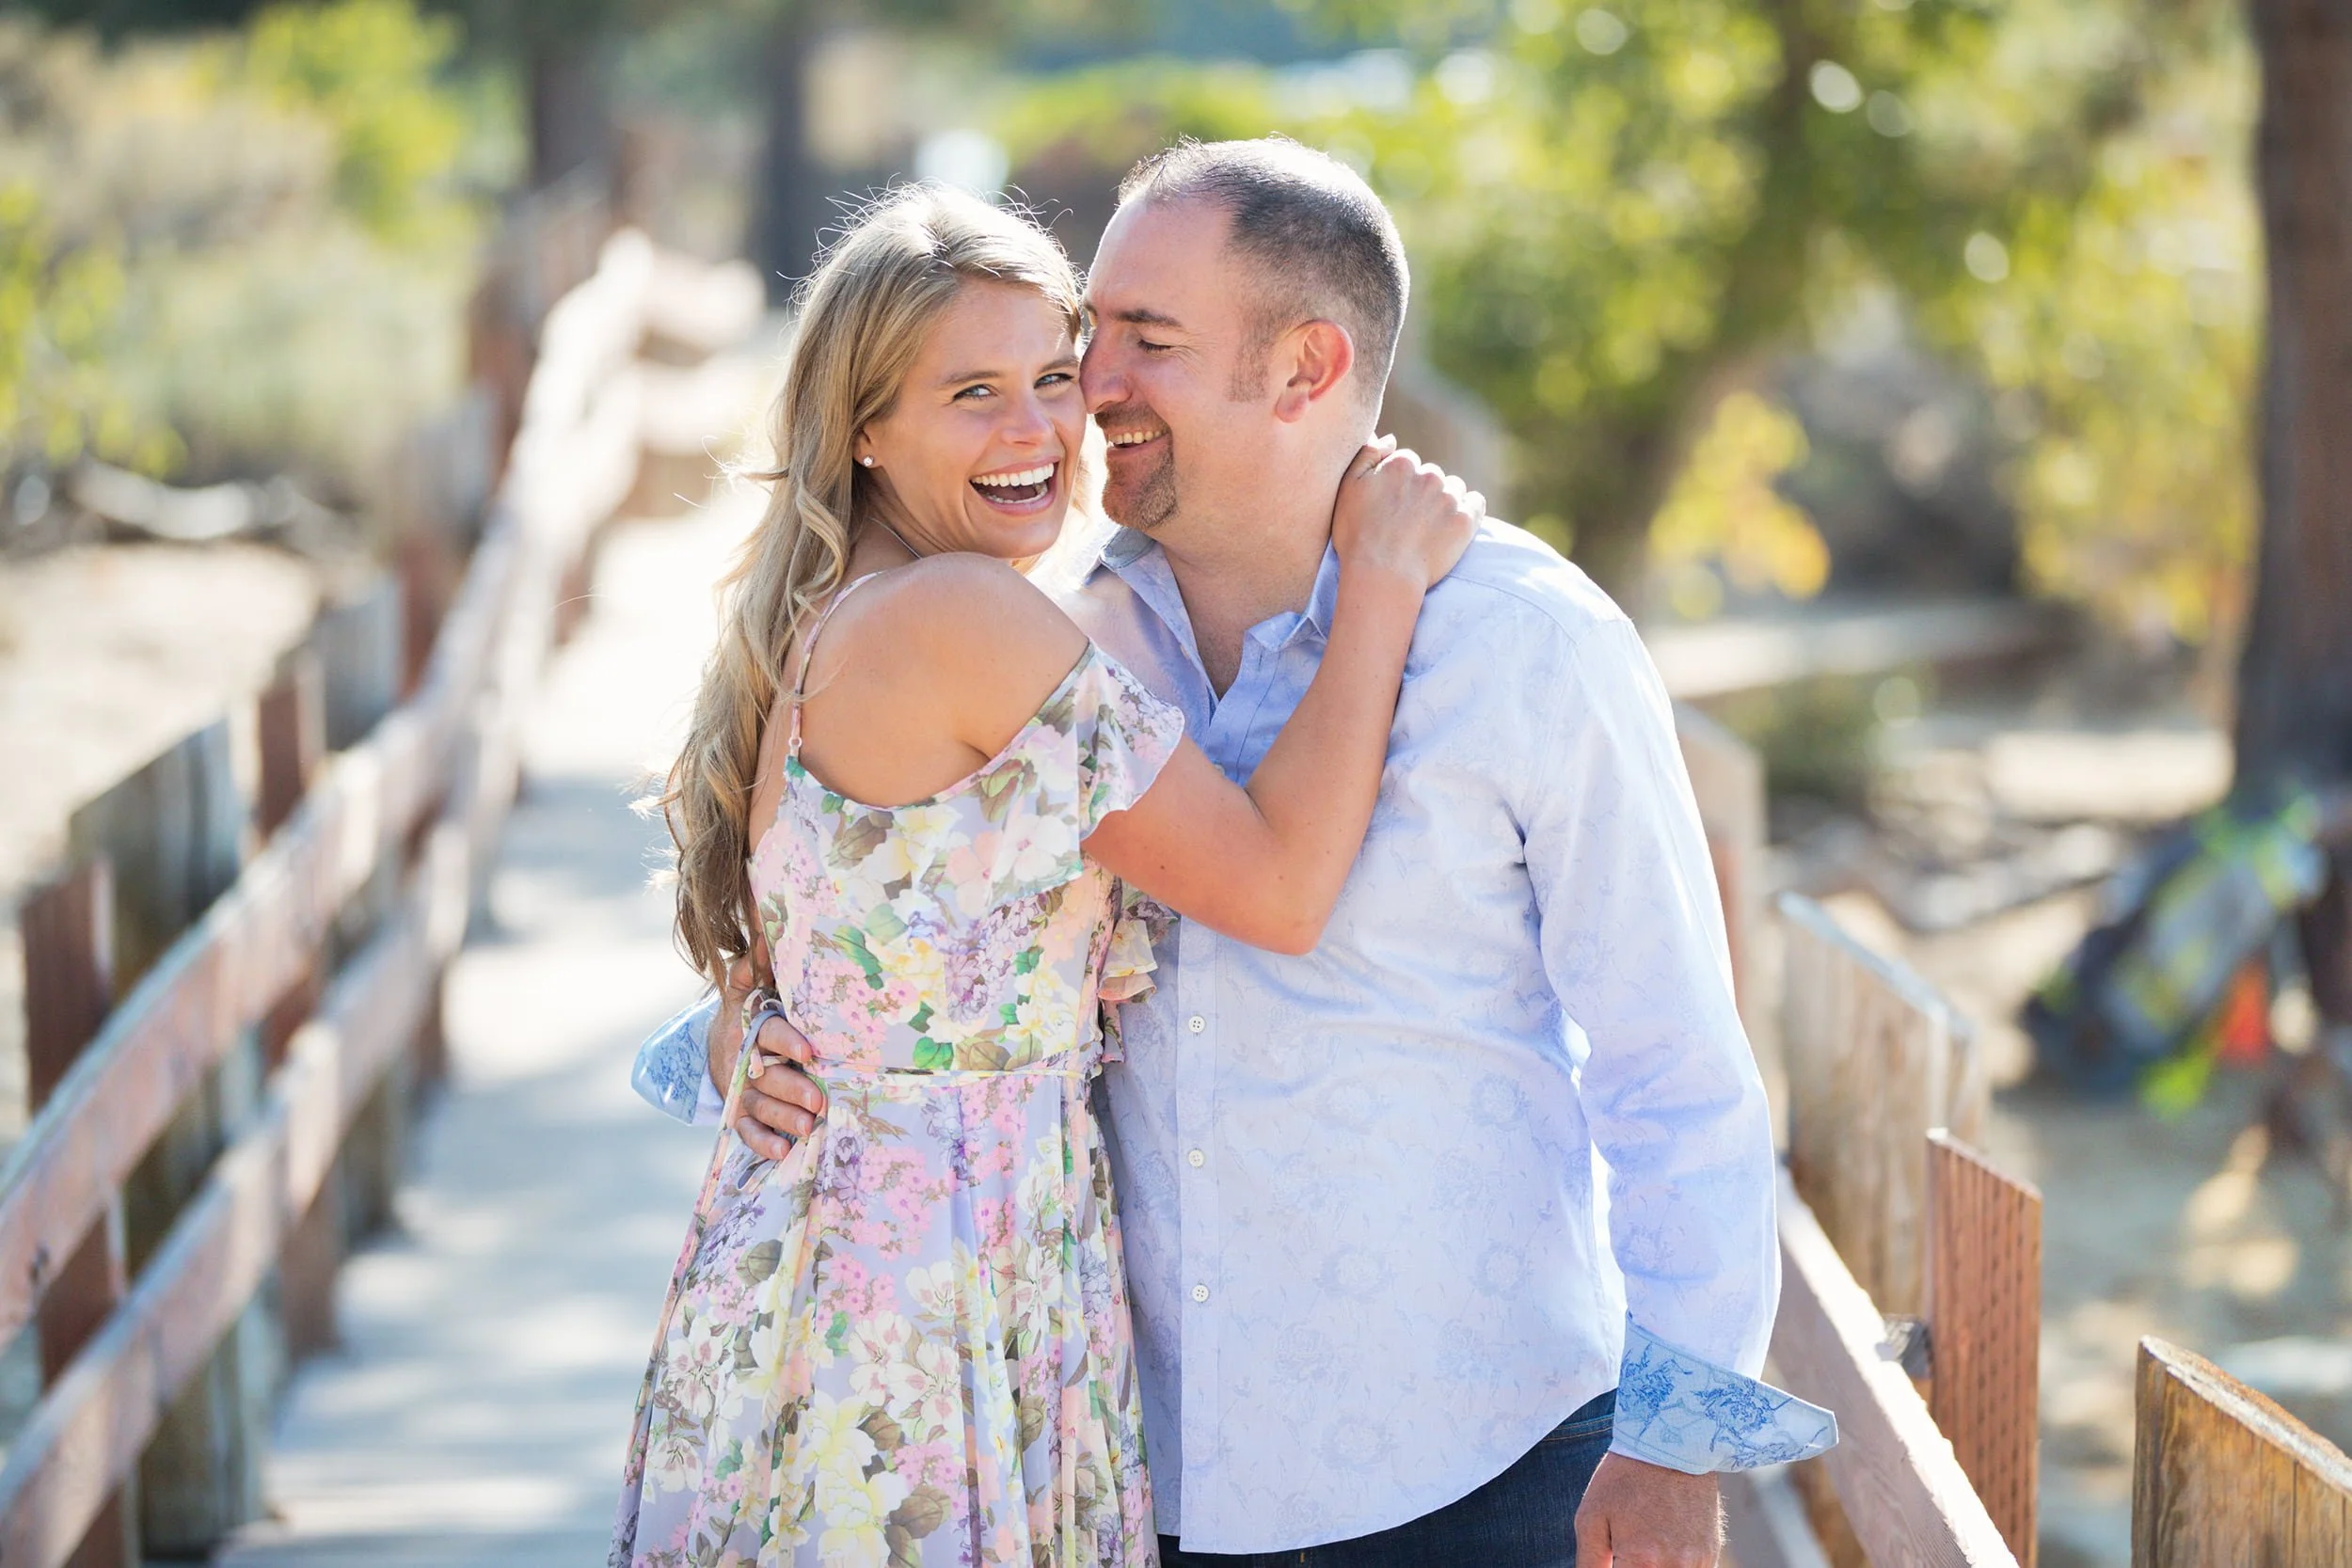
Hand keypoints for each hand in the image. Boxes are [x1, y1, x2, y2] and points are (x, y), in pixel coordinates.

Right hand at [713, 956, 826, 1161]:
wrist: (716, 1042)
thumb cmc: (746, 1009)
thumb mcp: (745, 985)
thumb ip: (756, 962)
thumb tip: (766, 924)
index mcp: (750, 1028)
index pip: (768, 1035)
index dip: (787, 1043)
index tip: (809, 1052)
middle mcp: (745, 1062)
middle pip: (768, 1078)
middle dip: (792, 1090)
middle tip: (818, 1100)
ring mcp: (743, 1091)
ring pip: (761, 1107)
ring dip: (784, 1119)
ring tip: (809, 1129)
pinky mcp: (740, 1114)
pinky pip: (748, 1132)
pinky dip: (763, 1144)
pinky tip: (783, 1153)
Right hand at [1330, 437, 1483, 589]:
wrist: (1382, 576)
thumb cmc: (1358, 537)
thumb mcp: (1346, 489)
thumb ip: (1367, 455)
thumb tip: (1391, 439)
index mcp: (1400, 464)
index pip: (1407, 463)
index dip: (1399, 485)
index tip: (1392, 507)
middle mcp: (1428, 475)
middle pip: (1431, 476)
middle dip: (1423, 493)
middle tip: (1409, 522)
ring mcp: (1449, 497)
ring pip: (1454, 488)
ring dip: (1445, 502)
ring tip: (1428, 529)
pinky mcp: (1465, 520)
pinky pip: (1476, 503)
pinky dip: (1467, 512)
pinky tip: (1451, 528)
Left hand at [1573, 1453, 1721, 1566]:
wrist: (1673, 1447)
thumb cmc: (1624, 1479)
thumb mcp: (1591, 1517)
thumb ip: (1589, 1562)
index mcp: (1641, 1560)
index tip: (1614, 1559)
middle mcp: (1674, 1567)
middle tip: (1625, 1552)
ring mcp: (1697, 1563)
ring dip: (1655, 1567)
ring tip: (1645, 1545)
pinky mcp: (1711, 1554)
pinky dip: (1674, 1567)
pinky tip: (1662, 1548)